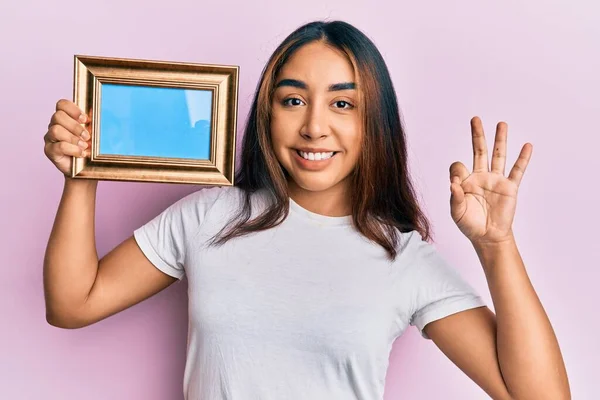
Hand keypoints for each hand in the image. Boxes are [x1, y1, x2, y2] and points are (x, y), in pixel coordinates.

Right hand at [44, 99, 90, 175]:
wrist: (85, 167)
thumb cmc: (89, 147)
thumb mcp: (93, 134)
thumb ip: (92, 124)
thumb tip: (101, 116)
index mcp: (65, 117)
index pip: (61, 104)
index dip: (73, 109)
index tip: (85, 119)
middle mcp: (55, 125)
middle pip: (58, 116)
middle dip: (75, 126)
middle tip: (87, 136)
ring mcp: (50, 138)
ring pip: (56, 130)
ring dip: (73, 138)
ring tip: (84, 146)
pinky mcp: (49, 150)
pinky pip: (58, 146)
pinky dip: (72, 149)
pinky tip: (80, 153)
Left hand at [449, 117, 531, 244]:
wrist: (487, 236)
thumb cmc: (469, 224)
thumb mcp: (457, 212)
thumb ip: (455, 198)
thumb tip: (454, 184)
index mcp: (465, 181)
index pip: (458, 166)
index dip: (457, 173)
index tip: (457, 184)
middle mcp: (481, 176)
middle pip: (479, 151)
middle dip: (477, 135)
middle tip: (475, 119)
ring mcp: (496, 180)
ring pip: (498, 155)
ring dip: (500, 140)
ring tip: (502, 123)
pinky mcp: (509, 188)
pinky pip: (517, 171)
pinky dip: (523, 158)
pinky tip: (527, 146)